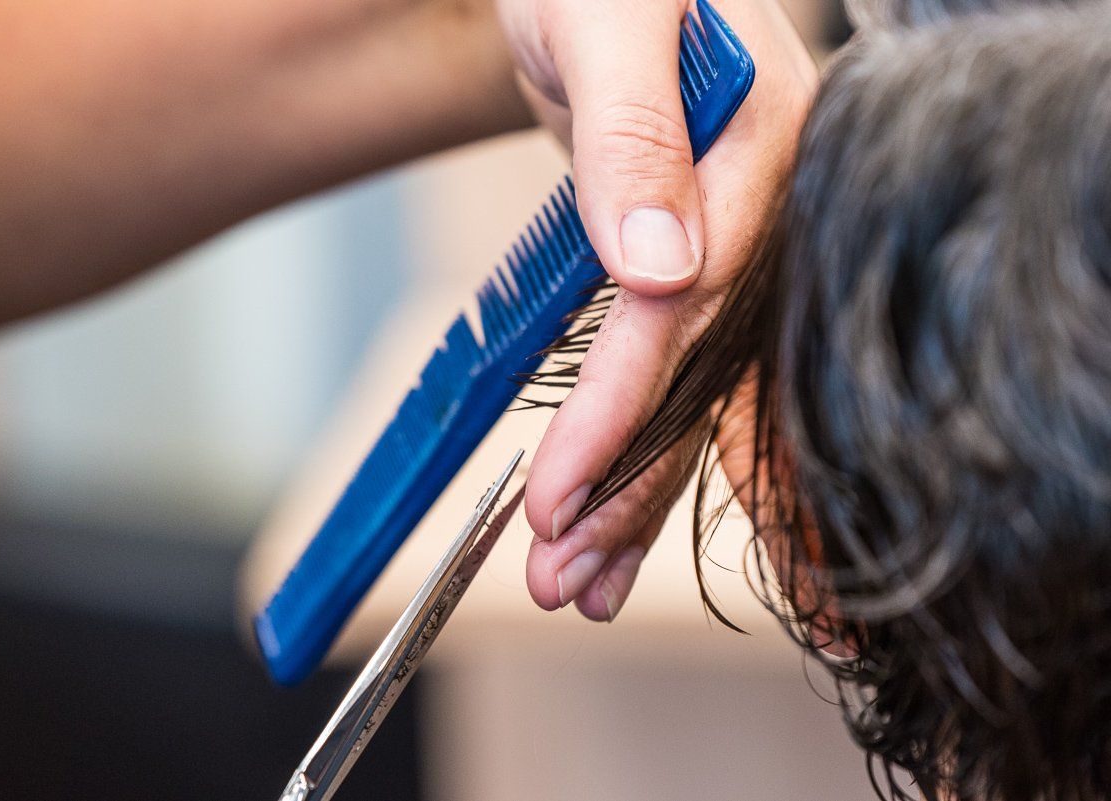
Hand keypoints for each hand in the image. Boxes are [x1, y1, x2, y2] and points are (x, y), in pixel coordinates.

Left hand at [497, 0, 817, 619]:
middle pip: (707, 372)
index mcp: (769, 142)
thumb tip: (665, 267)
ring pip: (694, 389)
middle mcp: (768, 204)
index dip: (628, 408)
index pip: (698, 305)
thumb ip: (636, 133)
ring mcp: (735, 236)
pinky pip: (671, 367)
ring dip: (635, 491)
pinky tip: (605, 515)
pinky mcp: (693, 260)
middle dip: (633, 485)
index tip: (561, 497)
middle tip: (560, 578)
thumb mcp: (602, 17)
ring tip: (573, 580)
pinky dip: (635, 442)